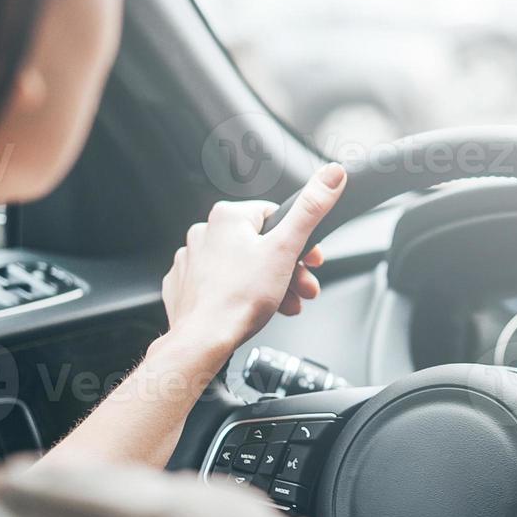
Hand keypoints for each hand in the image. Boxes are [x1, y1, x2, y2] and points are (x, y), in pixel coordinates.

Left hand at [159, 163, 346, 362]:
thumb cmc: (239, 299)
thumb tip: (333, 174)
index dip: (300, 241)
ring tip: (282, 304)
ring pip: (242, 266)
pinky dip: (238, 294)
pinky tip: (250, 308)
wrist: (202, 341)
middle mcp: (205, 232)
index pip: (275, 217)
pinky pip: (219, 284)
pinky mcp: (184, 285)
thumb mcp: (287, 249)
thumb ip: (312, 209)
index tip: (311, 262)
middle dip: (287, 269)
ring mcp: (191, 260)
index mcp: (228, 216)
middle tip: (302, 289)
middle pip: (260, 245)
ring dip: (268, 284)